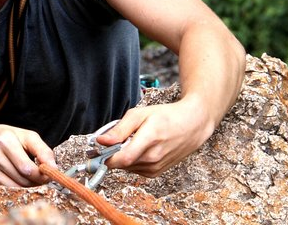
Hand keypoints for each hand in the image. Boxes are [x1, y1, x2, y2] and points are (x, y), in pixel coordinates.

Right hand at [0, 124, 56, 186]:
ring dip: (24, 186)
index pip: (28, 168)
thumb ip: (41, 149)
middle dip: (34, 182)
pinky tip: (10, 179)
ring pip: (13, 187)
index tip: (47, 175)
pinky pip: (2, 190)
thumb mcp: (21, 135)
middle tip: (38, 178)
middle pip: (22, 179)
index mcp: (5, 139)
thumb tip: (53, 168)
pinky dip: (10, 188)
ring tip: (25, 178)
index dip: (41, 176)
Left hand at [97, 95, 215, 176]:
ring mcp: (156, 167)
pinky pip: (134, 169)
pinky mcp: (156, 173)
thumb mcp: (140, 114)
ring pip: (126, 167)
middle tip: (112, 140)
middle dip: (111, 153)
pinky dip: (131, 160)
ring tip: (132, 140)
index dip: (105, 157)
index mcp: (150, 140)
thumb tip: (100, 141)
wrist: (192, 125)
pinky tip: (139, 148)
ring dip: (122, 156)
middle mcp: (153, 158)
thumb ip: (119, 129)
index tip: (94, 151)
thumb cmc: (165, 116)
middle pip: (121, 163)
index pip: (122, 159)